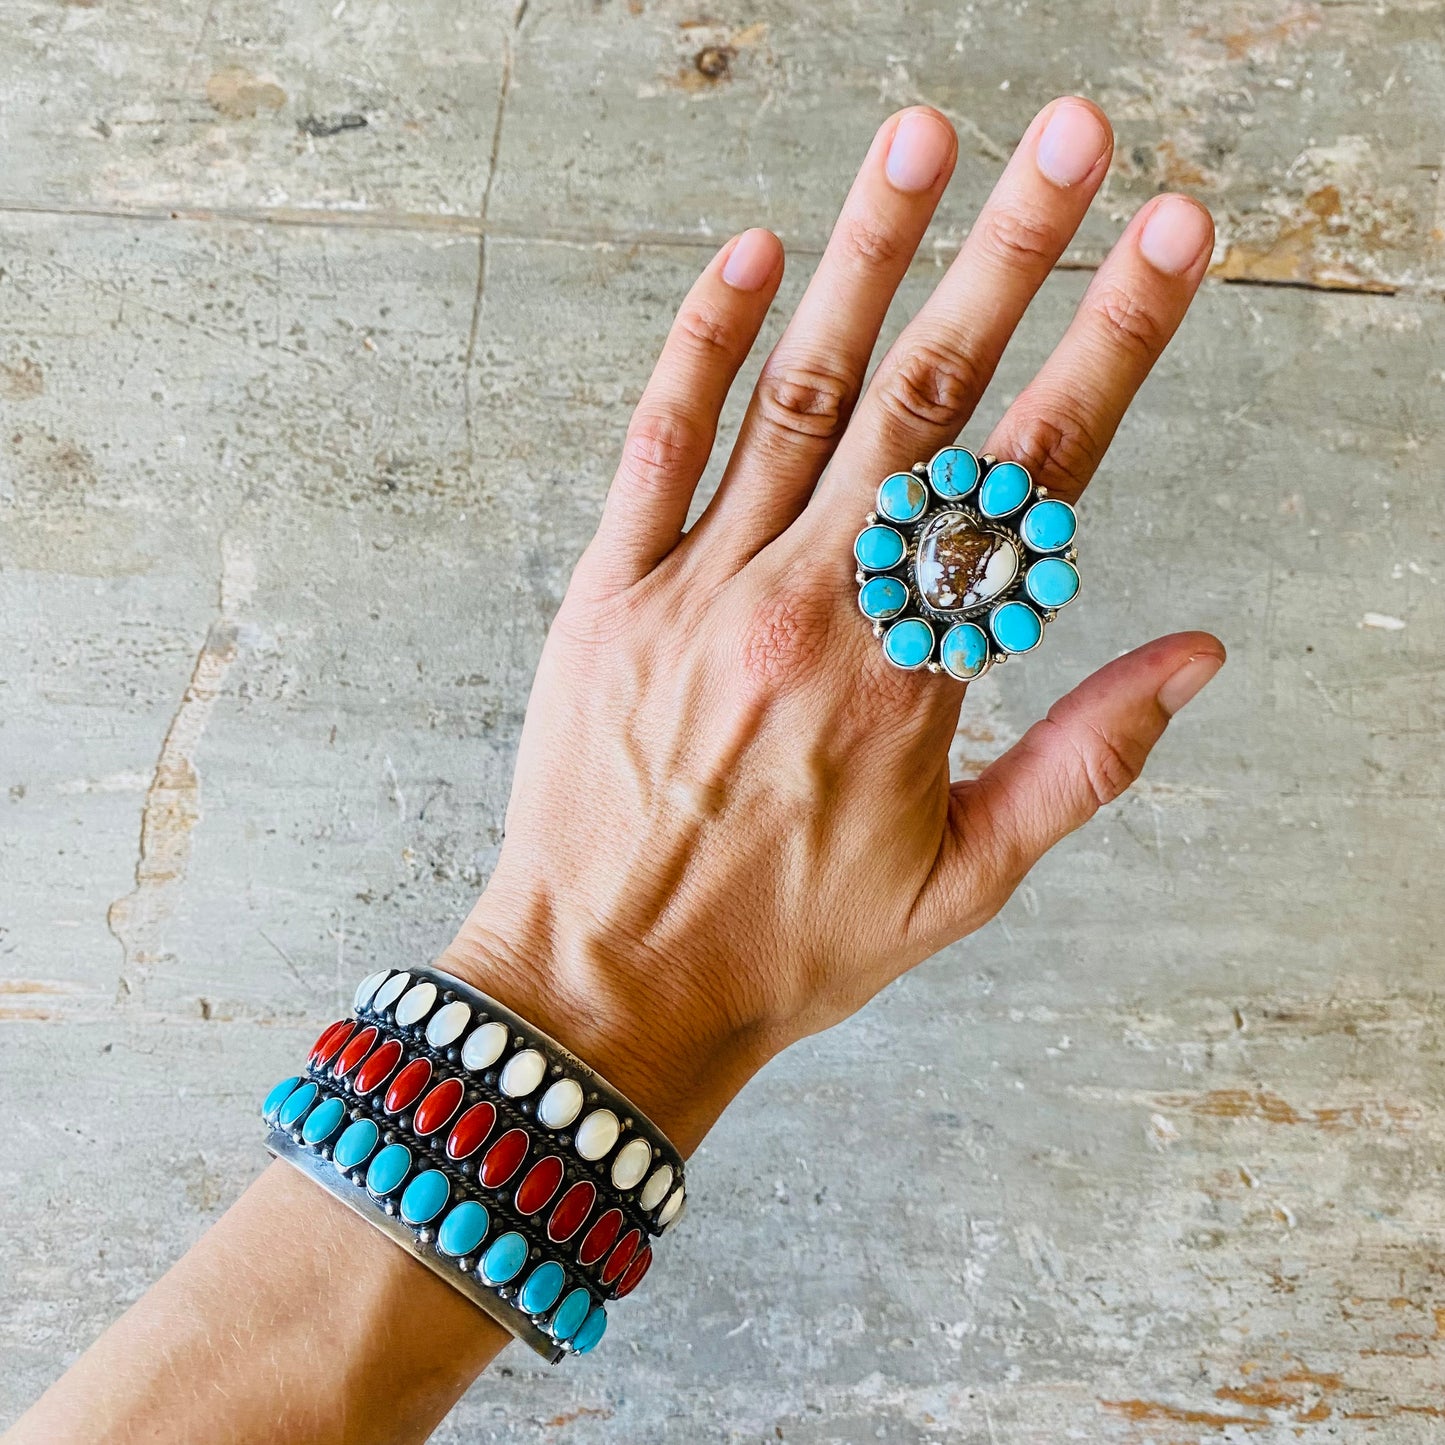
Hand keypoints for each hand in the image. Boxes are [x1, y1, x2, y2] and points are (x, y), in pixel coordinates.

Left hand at [443, 99, 1222, 1150]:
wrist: (608, 987)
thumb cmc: (790, 947)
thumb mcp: (963, 883)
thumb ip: (1084, 762)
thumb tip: (1195, 653)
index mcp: (912, 676)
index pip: (1033, 478)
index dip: (1113, 346)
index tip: (1171, 242)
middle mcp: (812, 606)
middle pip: (930, 400)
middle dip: (1013, 254)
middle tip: (1075, 137)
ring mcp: (702, 586)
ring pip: (801, 391)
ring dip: (868, 254)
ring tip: (925, 134)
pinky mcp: (610, 591)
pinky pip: (660, 443)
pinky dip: (704, 342)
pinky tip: (754, 255)